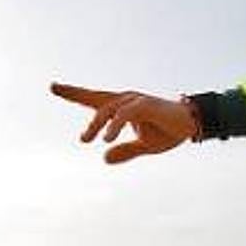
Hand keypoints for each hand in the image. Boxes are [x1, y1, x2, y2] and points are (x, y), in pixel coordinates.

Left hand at [50, 82, 198, 163]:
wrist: (191, 125)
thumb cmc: (168, 131)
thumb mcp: (145, 146)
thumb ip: (125, 151)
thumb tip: (104, 159)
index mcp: (122, 108)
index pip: (94, 100)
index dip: (74, 94)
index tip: (53, 87)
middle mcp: (126, 100)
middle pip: (95, 97)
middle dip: (74, 92)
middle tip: (53, 87)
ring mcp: (135, 101)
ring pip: (108, 109)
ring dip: (95, 124)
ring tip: (84, 139)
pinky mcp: (145, 105)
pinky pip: (125, 114)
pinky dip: (114, 125)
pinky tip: (106, 138)